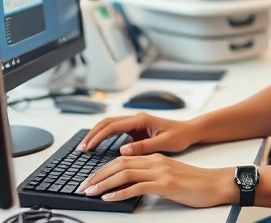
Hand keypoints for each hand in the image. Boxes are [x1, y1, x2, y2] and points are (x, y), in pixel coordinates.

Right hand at [78, 113, 197, 155]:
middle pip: (106, 123)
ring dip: (96, 135)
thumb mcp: (164, 143)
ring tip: (86, 148)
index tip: (88, 147)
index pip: (112, 126)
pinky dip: (104, 138)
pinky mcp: (136, 130)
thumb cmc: (180, 136)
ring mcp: (135, 124)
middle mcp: (135, 119)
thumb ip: (144, 146)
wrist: (189, 131)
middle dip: (92, 134)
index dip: (98, 137)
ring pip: (109, 126)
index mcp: (141, 120)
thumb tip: (123, 150)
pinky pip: (116, 132)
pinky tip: (98, 147)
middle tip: (81, 148)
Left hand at [81, 154, 236, 207]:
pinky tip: (110, 197)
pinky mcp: (166, 184)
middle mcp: (155, 161)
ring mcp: (160, 172)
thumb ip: (151, 177)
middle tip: (84, 186)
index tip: (91, 178)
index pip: (123, 159)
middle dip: (98, 175)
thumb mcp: (169, 176)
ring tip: (91, 192)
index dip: (104, 168)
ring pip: (124, 173)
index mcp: (155, 158)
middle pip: (119, 163)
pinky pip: (137, 186)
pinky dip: (120, 192)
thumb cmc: (196, 183)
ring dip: (104, 183)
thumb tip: (131, 186)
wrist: (217, 184)